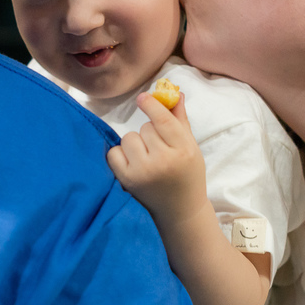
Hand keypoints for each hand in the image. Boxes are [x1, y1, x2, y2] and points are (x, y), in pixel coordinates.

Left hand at [107, 92, 206, 227]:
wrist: (180, 211)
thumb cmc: (187, 175)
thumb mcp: (191, 147)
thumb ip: (180, 120)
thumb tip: (174, 93)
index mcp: (183, 151)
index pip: (163, 120)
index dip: (151, 105)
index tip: (142, 97)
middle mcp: (163, 161)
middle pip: (145, 128)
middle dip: (150, 132)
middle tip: (158, 148)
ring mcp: (143, 172)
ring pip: (129, 138)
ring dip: (135, 143)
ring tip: (146, 157)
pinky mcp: (127, 180)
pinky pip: (114, 152)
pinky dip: (120, 154)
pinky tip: (132, 163)